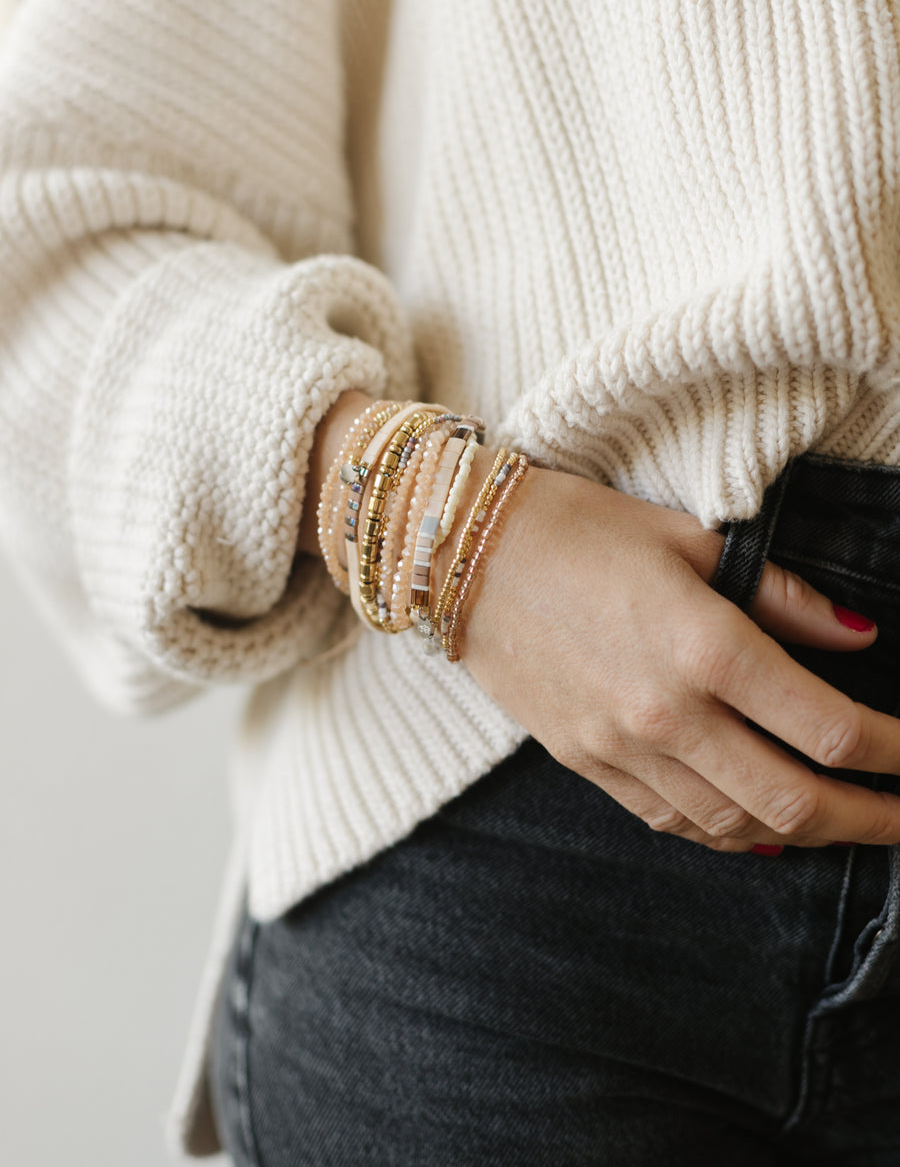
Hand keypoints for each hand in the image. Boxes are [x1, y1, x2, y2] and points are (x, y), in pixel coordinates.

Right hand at [455, 455, 899, 851]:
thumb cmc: (578, 529)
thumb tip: (857, 635)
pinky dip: (726, 836)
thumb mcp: (690, 538)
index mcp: (704, 645)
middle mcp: (667, 713)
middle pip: (795, 801)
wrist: (463, 553)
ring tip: (842, 822)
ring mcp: (621, 748)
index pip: (829, 728)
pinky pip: (671, 822)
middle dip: (868, 820)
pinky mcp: (586, 763)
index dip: (894, 753)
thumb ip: (782, 595)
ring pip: (735, 826)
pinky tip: (755, 831)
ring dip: (803, 834)